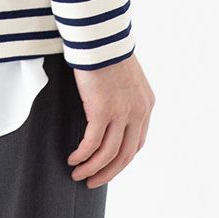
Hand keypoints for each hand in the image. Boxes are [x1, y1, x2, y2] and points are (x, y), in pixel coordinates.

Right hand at [68, 53, 154, 187]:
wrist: (98, 36)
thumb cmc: (104, 48)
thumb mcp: (121, 74)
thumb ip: (119, 91)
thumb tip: (104, 99)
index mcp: (146, 104)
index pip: (137, 142)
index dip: (122, 158)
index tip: (107, 165)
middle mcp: (138, 112)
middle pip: (126, 154)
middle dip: (108, 171)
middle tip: (93, 181)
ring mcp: (121, 113)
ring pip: (109, 153)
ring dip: (93, 168)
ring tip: (77, 174)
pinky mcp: (102, 111)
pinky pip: (92, 142)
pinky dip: (83, 155)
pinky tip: (73, 159)